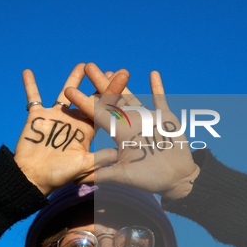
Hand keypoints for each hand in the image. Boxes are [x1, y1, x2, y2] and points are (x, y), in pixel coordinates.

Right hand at [14, 64, 127, 195]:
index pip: (102, 109)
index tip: (123, 78)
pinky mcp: (37, 116)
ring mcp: (55, 117)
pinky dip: (30, 86)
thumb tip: (120, 152)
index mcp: (86, 130)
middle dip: (99, 83)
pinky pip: (33, 98)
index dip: (113, 93)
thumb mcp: (83, 166)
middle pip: (88, 98)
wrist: (33, 178)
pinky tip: (27, 71)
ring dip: (73, 79)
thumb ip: (100, 158)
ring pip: (65, 94)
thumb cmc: (59, 175)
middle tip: (112, 70)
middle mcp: (73, 121)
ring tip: (83, 65)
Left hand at [65, 64, 199, 199]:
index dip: (84, 102)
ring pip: (132, 96)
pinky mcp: (165, 118)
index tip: (70, 90)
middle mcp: (130, 123)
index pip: (98, 115)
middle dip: (100, 83)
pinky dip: (157, 87)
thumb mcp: (122, 176)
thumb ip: (101, 174)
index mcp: (119, 134)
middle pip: (112, 100)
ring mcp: (147, 119)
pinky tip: (153, 73)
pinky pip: (160, 99)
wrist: (176, 179)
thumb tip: (76, 180)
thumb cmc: (149, 179)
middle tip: (88, 66)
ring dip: (123, 81)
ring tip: (114, 67)